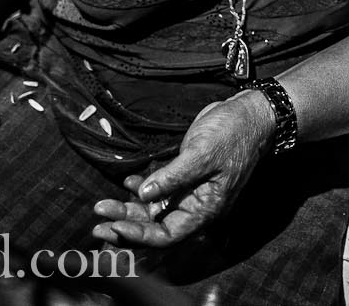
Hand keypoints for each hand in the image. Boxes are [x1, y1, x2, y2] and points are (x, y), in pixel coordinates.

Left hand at [89, 89, 275, 246]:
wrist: (251, 113)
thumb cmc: (233, 133)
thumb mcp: (202, 154)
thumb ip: (172, 176)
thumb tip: (143, 194)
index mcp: (205, 208)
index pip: (167, 235)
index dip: (139, 235)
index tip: (114, 225)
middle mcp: (196, 205)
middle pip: (156, 226)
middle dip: (126, 225)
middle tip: (98, 224)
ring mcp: (190, 190)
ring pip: (154, 209)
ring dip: (128, 208)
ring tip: (102, 205)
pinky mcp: (186, 174)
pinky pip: (160, 189)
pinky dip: (142, 187)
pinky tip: (127, 181)